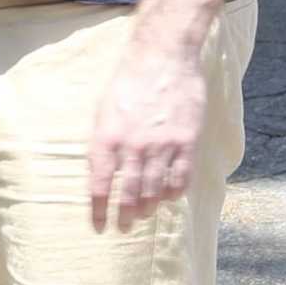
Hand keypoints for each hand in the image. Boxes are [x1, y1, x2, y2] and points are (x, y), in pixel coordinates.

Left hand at [88, 36, 207, 233]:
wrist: (162, 56)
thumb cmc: (128, 81)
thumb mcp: (103, 111)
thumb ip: (103, 144)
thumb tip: (102, 175)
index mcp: (107, 138)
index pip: (100, 186)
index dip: (99, 211)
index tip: (99, 227)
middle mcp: (133, 146)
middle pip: (129, 194)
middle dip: (125, 216)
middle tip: (124, 228)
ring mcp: (162, 145)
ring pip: (155, 190)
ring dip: (149, 207)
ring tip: (145, 214)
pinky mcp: (186, 140)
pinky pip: (181, 177)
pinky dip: (174, 192)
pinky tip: (169, 196)